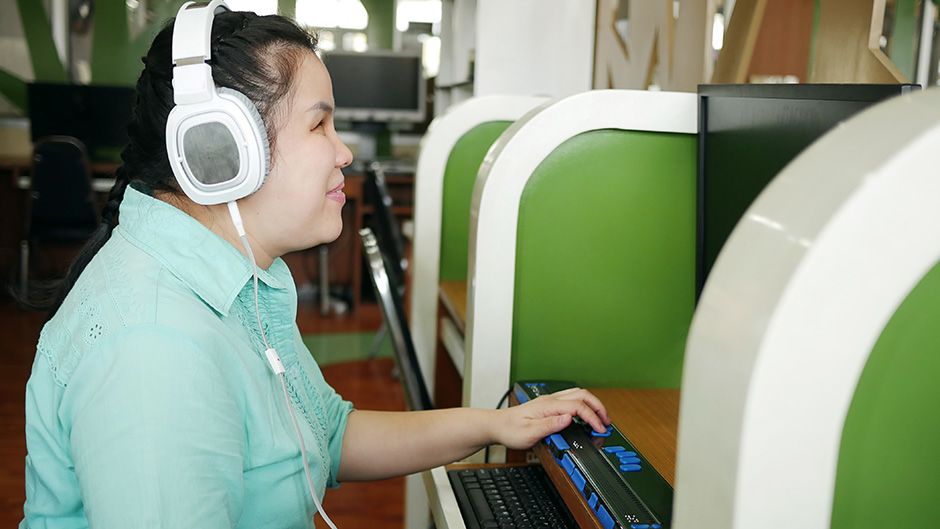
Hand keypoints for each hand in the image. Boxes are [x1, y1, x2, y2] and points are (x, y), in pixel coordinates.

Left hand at [492, 388, 609, 449]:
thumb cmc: (510, 430)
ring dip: (592, 404)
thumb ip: (550, 426)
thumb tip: (569, 418)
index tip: (600, 429)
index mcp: (548, 406)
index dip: (592, 417)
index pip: (578, 406)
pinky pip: (572, 399)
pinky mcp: (549, 405)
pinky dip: (584, 405)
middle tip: (606, 421)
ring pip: (578, 394)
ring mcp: (550, 401)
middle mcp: (550, 400)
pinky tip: (585, 416)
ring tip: (600, 418)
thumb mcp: (529, 433)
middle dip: (598, 406)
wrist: (497, 425)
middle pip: (582, 395)